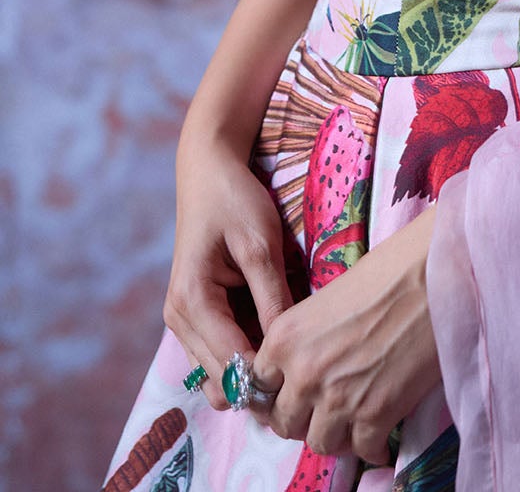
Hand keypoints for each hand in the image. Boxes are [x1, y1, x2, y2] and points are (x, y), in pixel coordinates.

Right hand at [164, 133, 296, 410]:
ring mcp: (183, 321)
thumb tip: (289, 347)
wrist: (208, 171)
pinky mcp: (194, 315)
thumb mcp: (260, 243)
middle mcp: (179, 320)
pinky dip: (246, 351)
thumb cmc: (234, 200)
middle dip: (261, 380)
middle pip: (222, 379)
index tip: (307, 373)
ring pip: (219, 373)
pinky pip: (219, 352)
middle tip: (305, 366)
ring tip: (294, 350)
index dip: (269, 377)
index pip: (231, 364)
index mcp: (192, 302)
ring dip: (253, 369)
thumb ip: (272, 296)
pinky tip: (276, 333)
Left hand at [249, 205, 441, 465]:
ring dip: (336, 434)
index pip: (258, 386)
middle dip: (303, 418)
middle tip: (325, 408)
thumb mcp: (325, 299)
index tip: (293, 392)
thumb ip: (305, 340)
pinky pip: (363, 451)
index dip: (277, 391)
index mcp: (284, 338)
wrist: (430, 275)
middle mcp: (302, 374)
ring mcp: (337, 400)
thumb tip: (305, 369)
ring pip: (320, 443)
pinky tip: (382, 428)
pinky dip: (372, 444)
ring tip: (354, 419)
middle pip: (285, 423)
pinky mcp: (375, 416)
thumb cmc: (384, 272)